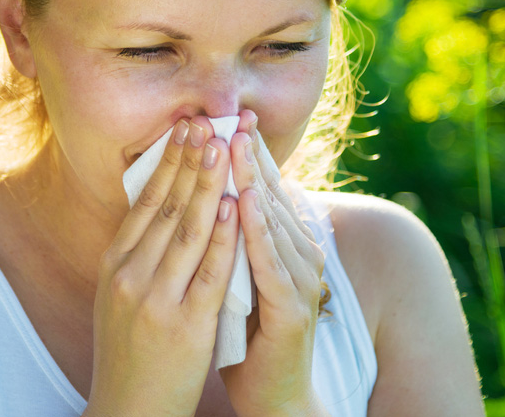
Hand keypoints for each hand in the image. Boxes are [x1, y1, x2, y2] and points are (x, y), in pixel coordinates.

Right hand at [87, 116, 239, 416]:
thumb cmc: (129, 350)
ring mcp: (155, 299)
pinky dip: (220, 235)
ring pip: (185, 230)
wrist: (128, 409)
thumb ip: (137, 253)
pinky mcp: (184, 323)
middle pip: (164, 207)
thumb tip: (155, 205)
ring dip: (205, 184)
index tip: (184, 130)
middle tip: (204, 123)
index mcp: (115, 264)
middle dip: (187, 162)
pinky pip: (208, 271)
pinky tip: (230, 206)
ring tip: (220, 148)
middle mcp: (130, 275)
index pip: (145, 202)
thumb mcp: (120, 295)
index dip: (167, 163)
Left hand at [219, 110, 327, 416]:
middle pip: (270, 195)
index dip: (245, 153)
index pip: (262, 189)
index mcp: (281, 245)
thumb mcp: (233, 274)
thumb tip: (205, 194)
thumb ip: (227, 236)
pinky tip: (245, 204)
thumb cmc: (247, 330)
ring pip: (273, 221)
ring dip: (254, 180)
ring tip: (235, 144)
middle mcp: (297, 255)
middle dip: (248, 155)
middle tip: (232, 116)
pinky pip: (272, 264)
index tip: (225, 116)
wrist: (271, 393)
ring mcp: (299, 281)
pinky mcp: (293, 309)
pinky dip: (258, 232)